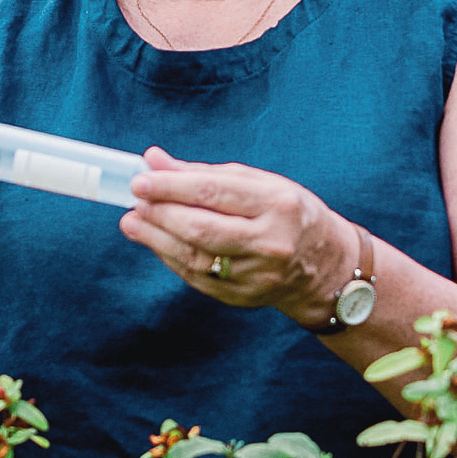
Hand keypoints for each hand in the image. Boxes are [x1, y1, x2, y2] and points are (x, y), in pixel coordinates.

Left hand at [124, 148, 350, 320]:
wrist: (323, 265)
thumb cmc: (287, 213)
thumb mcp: (258, 183)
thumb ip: (203, 173)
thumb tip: (154, 161)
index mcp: (278, 204)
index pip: (214, 192)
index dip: (172, 186)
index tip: (141, 181)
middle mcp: (271, 241)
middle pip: (201, 228)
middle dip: (161, 213)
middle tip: (135, 202)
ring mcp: (258, 275)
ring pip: (195, 257)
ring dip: (157, 238)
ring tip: (133, 222)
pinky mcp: (243, 297)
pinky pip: (197, 277)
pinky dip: (171, 258)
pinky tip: (156, 242)